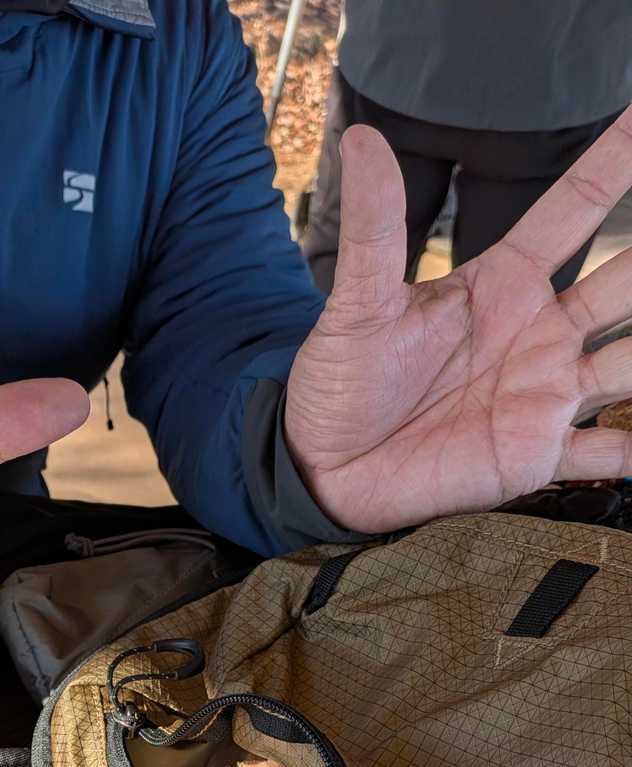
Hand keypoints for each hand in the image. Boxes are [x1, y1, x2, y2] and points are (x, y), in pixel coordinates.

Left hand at [285, 115, 631, 533]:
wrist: (324, 469)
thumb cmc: (340, 384)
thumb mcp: (357, 305)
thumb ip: (373, 228)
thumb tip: (360, 138)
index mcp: (503, 284)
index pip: (574, 209)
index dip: (616, 161)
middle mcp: (539, 332)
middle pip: (625, 282)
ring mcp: (546, 392)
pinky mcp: (537, 454)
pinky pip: (606, 454)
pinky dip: (630, 450)